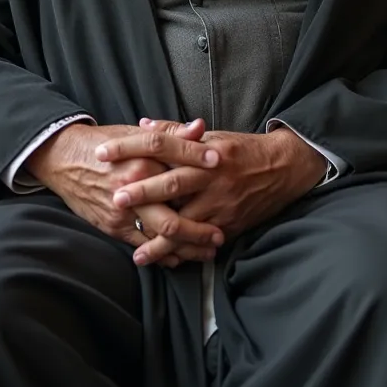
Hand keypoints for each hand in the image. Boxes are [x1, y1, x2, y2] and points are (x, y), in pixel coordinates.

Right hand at [25, 122, 223, 265]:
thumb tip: (199, 127)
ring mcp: (123, 209)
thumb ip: (169, 133)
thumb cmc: (103, 145)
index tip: (222, 166)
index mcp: (140, 157)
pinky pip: (143, 244)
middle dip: (200, 227)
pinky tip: (179, 257)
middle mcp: (134, 184)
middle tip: (220, 233)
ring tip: (208, 251)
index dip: (200, 159)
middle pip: (174, 210)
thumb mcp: (133, 134)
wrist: (64, 159)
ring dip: (187, 246)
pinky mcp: (113, 225)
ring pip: (161, 233)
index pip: (177, 156)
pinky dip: (163, 253)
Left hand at [97, 119, 326, 263]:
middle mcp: (212, 175)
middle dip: (141, 193)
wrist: (282, 169)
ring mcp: (221, 202)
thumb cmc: (240, 150)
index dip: (130, 147)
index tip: (104, 153)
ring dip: (160, 239)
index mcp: (204, 149)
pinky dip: (183, 253)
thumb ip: (176, 132)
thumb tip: (144, 125)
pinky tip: (165, 262)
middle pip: (171, 183)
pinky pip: (202, 242)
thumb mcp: (211, 135)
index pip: (160, 144)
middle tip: (114, 199)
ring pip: (186, 222)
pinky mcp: (229, 224)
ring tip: (137, 252)